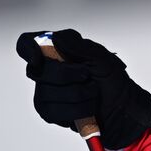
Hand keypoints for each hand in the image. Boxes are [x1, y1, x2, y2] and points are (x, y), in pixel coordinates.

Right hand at [15, 29, 150, 149]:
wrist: (123, 109)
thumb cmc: (113, 80)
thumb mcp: (101, 58)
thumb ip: (77, 46)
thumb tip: (54, 39)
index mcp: (56, 51)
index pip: (27, 43)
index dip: (27, 49)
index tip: (38, 58)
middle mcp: (46, 70)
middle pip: (39, 71)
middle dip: (68, 75)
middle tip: (88, 77)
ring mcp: (44, 91)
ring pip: (48, 93)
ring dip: (79, 95)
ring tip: (93, 94)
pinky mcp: (49, 112)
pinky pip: (54, 111)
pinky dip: (78, 110)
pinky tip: (88, 108)